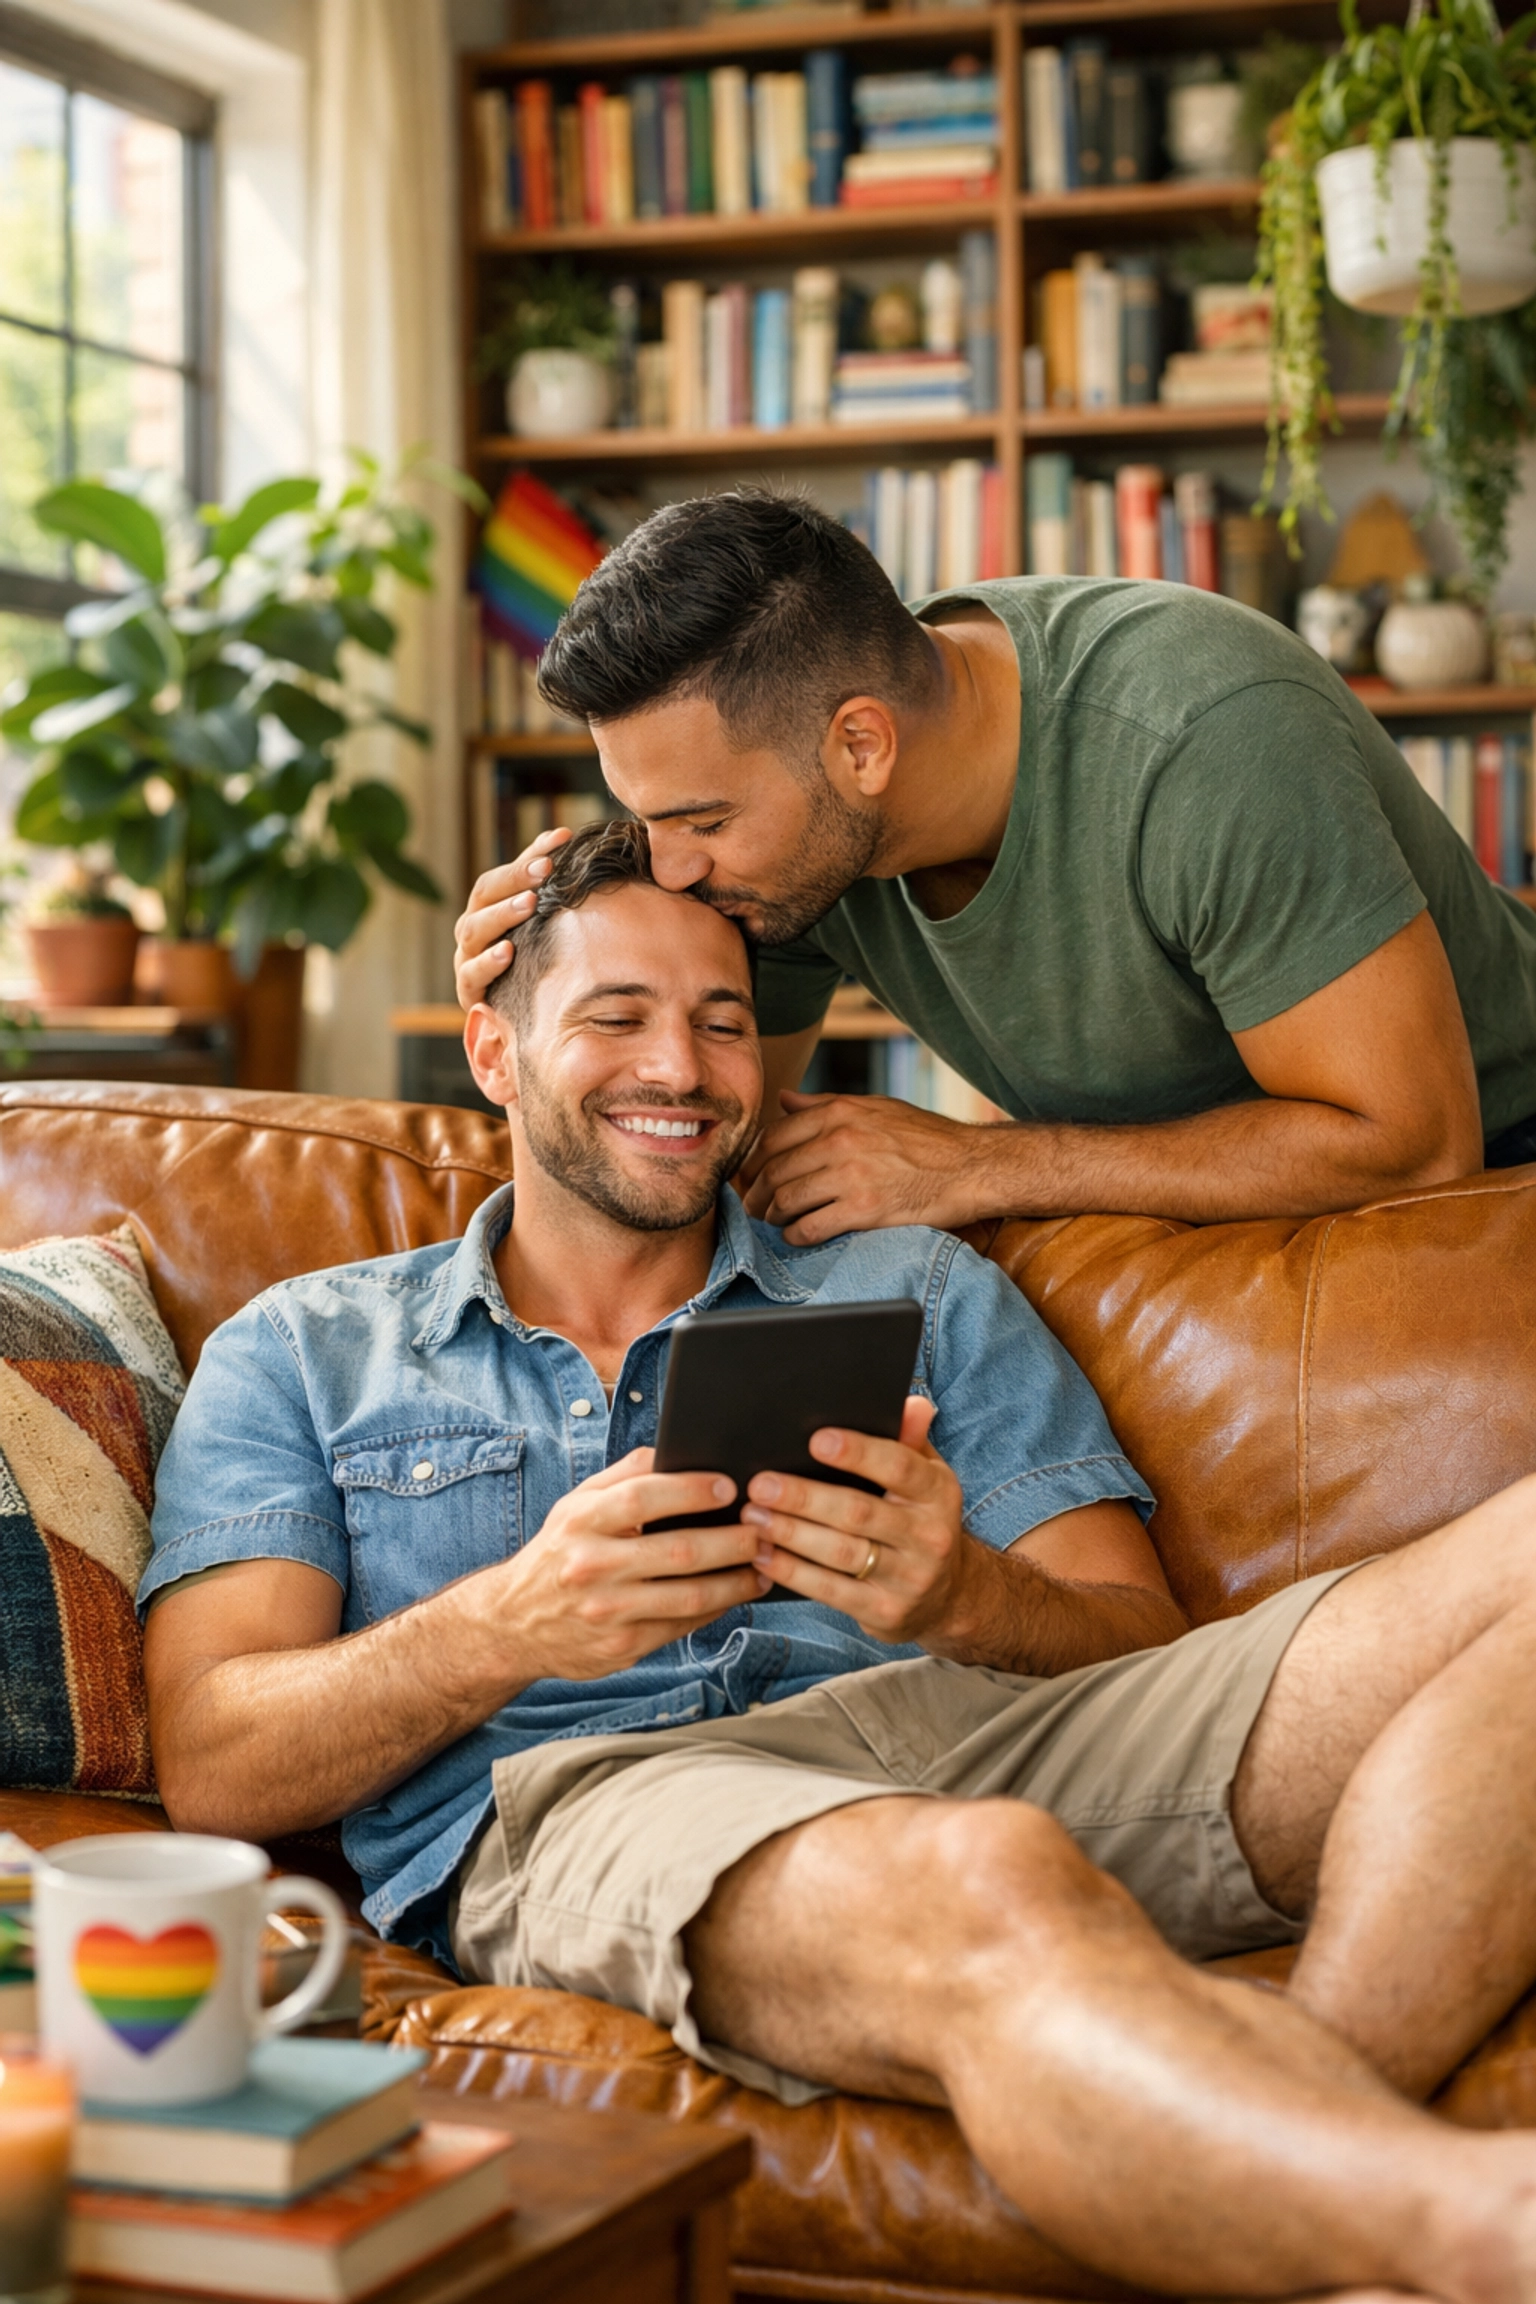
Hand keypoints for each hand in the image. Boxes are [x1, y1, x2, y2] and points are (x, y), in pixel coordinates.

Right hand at [453, 826, 572, 1010]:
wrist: (515, 1016)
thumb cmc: (530, 962)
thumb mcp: (539, 924)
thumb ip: (546, 886)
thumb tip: (563, 836)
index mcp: (487, 908)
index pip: (504, 874)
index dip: (530, 854)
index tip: (562, 838)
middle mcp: (473, 929)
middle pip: (485, 895)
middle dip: (515, 879)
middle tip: (546, 868)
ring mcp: (467, 959)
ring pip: (476, 930)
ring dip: (503, 914)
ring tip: (529, 903)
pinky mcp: (468, 992)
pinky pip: (472, 975)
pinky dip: (488, 963)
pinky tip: (508, 952)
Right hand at [500, 1448, 768, 1681]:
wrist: (513, 1624)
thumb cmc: (558, 1553)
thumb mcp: (574, 1505)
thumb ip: (621, 1477)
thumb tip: (672, 1451)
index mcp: (580, 1523)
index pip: (642, 1499)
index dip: (690, 1490)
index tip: (729, 1485)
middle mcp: (591, 1568)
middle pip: (678, 1552)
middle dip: (732, 1540)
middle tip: (764, 1529)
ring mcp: (606, 1613)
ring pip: (689, 1596)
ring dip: (736, 1581)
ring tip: (764, 1565)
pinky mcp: (620, 1648)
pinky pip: (681, 1626)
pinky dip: (716, 1609)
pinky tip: (736, 1594)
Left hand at [739, 1398, 986, 1646]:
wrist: (948, 1596)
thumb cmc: (919, 1520)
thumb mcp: (926, 1478)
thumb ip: (911, 1442)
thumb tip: (912, 1403)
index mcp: (938, 1493)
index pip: (899, 1466)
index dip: (858, 1453)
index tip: (816, 1440)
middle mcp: (929, 1536)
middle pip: (858, 1512)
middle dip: (804, 1497)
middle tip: (761, 1484)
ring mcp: (909, 1578)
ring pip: (840, 1552)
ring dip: (790, 1534)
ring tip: (752, 1517)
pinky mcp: (885, 1611)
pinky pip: (831, 1591)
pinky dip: (793, 1572)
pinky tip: (764, 1557)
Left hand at [740, 1091, 997, 1242]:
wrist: (970, 1166)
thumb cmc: (926, 1138)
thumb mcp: (875, 1107)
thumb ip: (825, 1104)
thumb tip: (784, 1099)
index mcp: (839, 1112)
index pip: (773, 1137)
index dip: (752, 1162)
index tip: (751, 1177)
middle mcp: (839, 1141)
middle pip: (773, 1171)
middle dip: (755, 1194)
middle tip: (754, 1207)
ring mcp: (851, 1176)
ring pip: (786, 1201)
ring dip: (772, 1217)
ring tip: (774, 1222)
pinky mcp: (864, 1210)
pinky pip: (810, 1228)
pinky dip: (795, 1236)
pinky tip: (797, 1236)